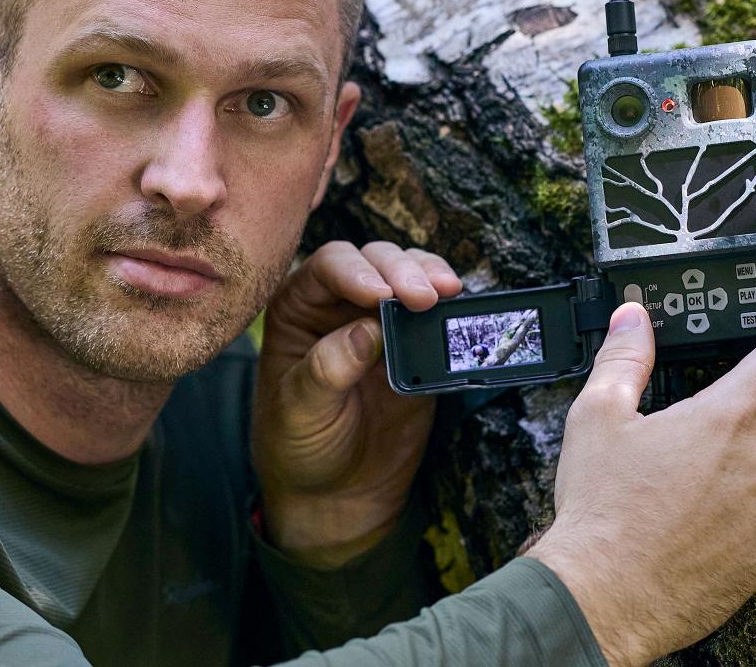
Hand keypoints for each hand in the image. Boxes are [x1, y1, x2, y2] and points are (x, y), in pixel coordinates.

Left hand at [251, 241, 462, 566]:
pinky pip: (435, 314)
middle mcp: (339, 304)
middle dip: (401, 272)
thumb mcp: (300, 412)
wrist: (335, 493)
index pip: (329, 268)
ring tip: (448, 294)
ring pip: (408, 275)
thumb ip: (327, 370)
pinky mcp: (416, 346)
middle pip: (374, 262)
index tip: (381, 296)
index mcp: (298, 309)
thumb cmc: (299, 447)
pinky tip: (457, 309)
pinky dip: (449, 307)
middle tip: (424, 297)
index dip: (357, 273)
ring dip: (430, 277)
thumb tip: (367, 330)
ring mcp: (381, 322)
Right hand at [527, 282, 755, 666]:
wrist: (605, 597)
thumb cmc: (601, 512)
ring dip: (750, 467)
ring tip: (691, 488)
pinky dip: (746, 513)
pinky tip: (700, 523)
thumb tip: (632, 321)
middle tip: (712, 429)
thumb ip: (623, 359)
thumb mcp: (597, 419)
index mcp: (724, 419)